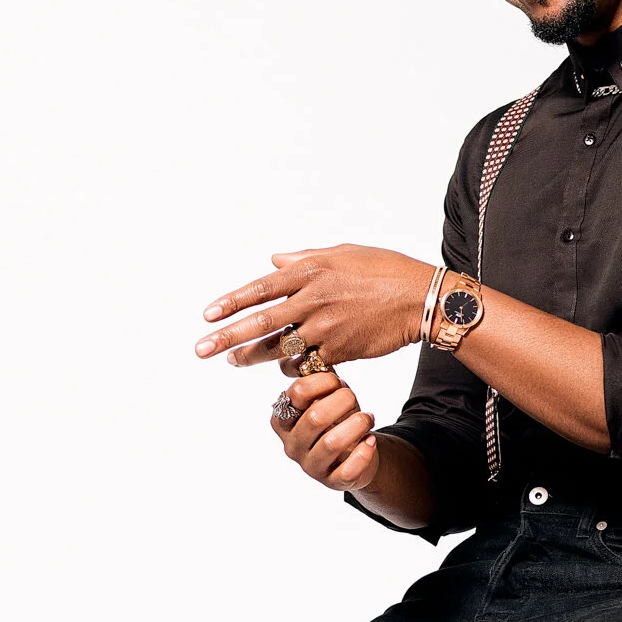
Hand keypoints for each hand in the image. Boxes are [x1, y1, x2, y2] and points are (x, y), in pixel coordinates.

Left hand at [195, 244, 433, 370]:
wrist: (420, 299)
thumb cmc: (384, 271)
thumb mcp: (343, 253)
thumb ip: (304, 259)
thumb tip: (273, 260)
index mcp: (311, 271)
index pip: (261, 288)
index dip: (232, 303)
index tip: (208, 316)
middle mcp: (314, 299)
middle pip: (261, 323)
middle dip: (227, 338)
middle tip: (201, 350)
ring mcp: (326, 328)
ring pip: (279, 348)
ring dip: (252, 357)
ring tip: (233, 362)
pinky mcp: (340, 351)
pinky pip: (307, 364)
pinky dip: (292, 367)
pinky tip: (283, 368)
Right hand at [270, 370, 380, 491]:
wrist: (355, 451)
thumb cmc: (337, 418)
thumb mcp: (327, 397)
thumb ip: (321, 382)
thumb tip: (319, 361)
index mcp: (283, 420)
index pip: (297, 393)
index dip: (322, 382)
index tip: (337, 382)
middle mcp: (291, 445)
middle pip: (315, 417)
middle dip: (342, 401)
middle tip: (354, 399)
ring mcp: (310, 466)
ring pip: (332, 443)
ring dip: (357, 424)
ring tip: (368, 418)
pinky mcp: (332, 482)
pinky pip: (347, 470)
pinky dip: (363, 453)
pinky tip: (371, 441)